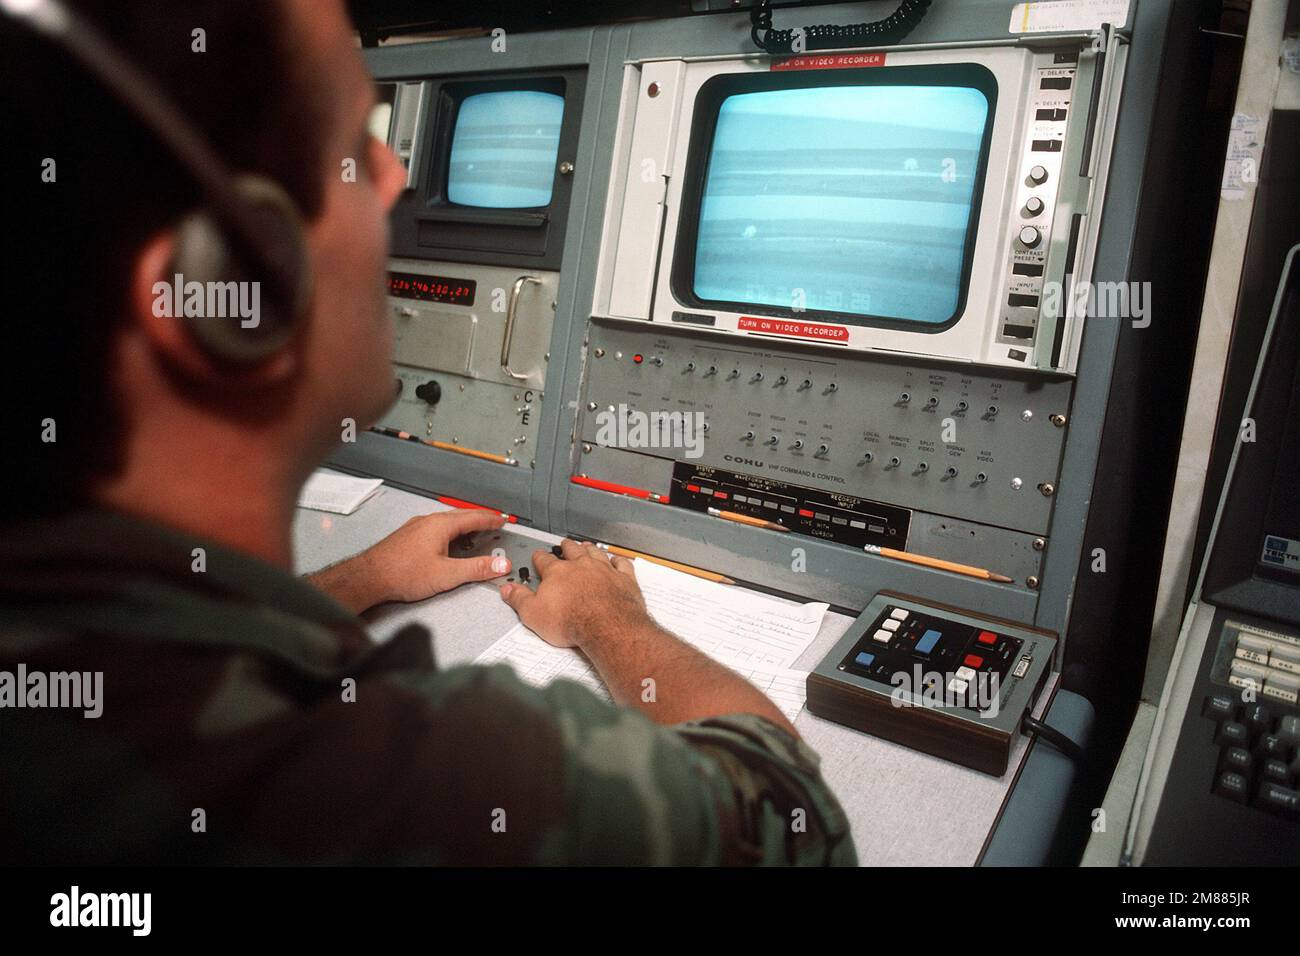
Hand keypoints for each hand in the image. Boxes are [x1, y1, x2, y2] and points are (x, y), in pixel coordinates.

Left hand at [308, 509, 511, 611]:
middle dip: (479, 519)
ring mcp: (416, 527)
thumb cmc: (401, 573)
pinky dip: (449, 532)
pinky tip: (447, 543)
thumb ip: (476, 569)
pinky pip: (435, 528)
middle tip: (492, 523)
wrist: (369, 577)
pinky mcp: (408, 536)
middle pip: (461, 516)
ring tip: (474, 533)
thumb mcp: (446, 575)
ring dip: (463, 525)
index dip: (491, 519)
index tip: (502, 520)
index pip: (474, 517)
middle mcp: (428, 521)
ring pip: (446, 522)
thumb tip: (500, 564)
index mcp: (440, 525)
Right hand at [499, 539, 655, 647]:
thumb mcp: (533, 614)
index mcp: (557, 572)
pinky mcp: (623, 579)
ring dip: (589, 549)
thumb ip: (519, 599)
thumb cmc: (573, 621)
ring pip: (595, 552)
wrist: (606, 626)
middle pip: (572, 550)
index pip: (544, 559)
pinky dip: (618, 560)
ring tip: (586, 546)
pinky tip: (617, 560)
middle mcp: (581, 565)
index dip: (539, 557)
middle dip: (566, 547)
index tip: (538, 556)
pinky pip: (622, 563)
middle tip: (563, 545)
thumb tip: (508, 590)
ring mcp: (604, 570)